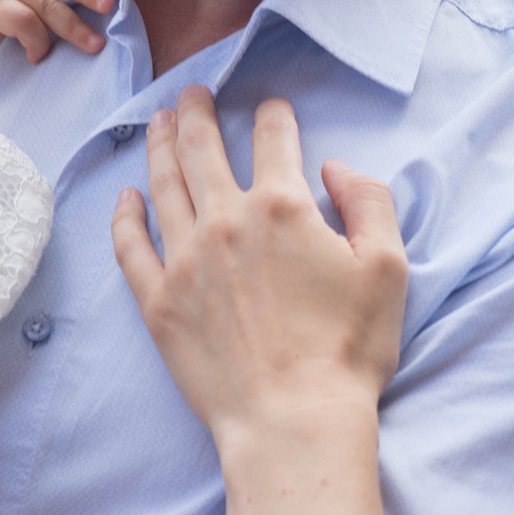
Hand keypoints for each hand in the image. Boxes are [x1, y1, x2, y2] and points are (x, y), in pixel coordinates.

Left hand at [111, 87, 408, 453]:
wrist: (293, 422)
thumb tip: (334, 168)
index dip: (275, 116)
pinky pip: (130, 246)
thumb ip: (369, 200)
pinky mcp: (158, 301)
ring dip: (161, 146)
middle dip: (199, 112)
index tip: (272, 109)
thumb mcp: (388, 266)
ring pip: (164, 185)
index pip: (273, 138)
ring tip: (160, 122)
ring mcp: (184, 260)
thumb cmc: (348, 350)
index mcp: (282, 205)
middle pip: (203, 148)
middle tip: (193, 93)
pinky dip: (125, 215)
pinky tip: (126, 196)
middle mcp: (226, 221)